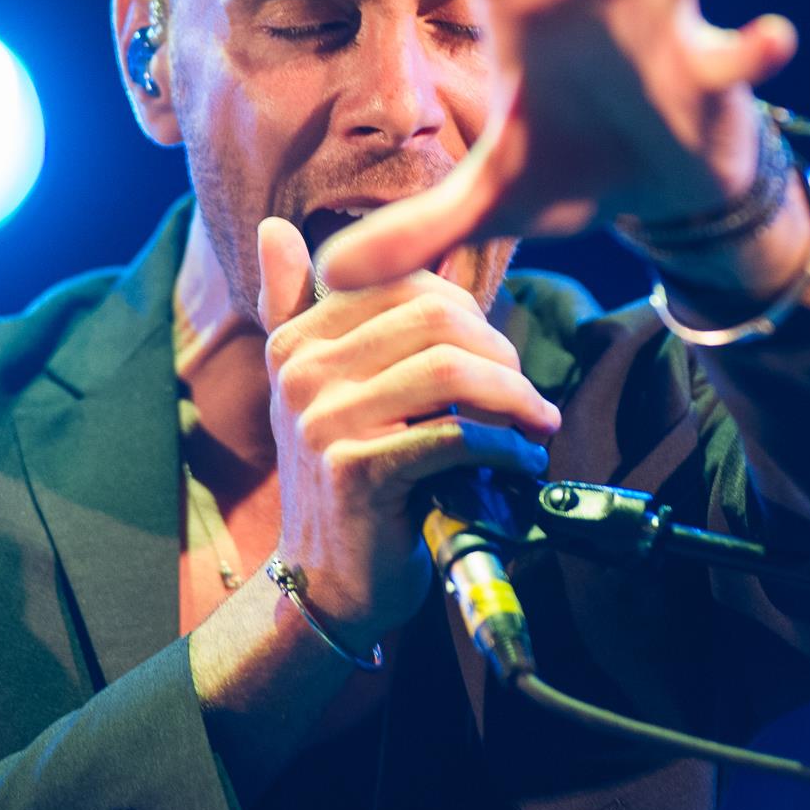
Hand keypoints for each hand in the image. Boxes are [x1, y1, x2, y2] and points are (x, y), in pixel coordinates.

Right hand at [256, 217, 559, 644]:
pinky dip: (504, 447)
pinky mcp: (357, 471)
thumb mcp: (316, 387)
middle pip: (435, 318)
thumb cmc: (345, 477)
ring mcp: (324, 421)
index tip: (495, 359)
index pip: (406, 285)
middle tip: (525, 396)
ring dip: (513, 398)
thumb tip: (274, 228)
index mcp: (296, 339)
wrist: (328, 581)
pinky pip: (454, 435)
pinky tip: (521, 461)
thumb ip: (298, 306)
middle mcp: (302, 371)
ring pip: (450, 372)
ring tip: (534, 425)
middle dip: (499, 352)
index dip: (470, 315)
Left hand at [316, 0, 798, 291]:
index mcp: (526, 10)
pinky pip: (734, 55)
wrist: (658, 188)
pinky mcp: (709, 73)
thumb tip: (330, 279)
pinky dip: (754, 50)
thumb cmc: (572, 162)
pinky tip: (775, 37)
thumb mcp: (489, 198)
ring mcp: (659, 23)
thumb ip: (416, 228)